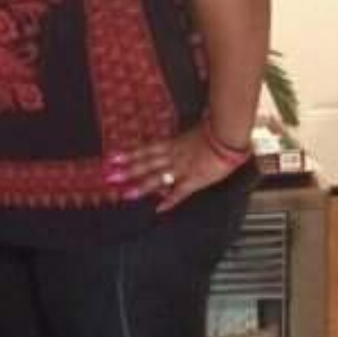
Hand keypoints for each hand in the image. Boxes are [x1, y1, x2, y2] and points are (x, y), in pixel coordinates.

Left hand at [104, 126, 243, 213]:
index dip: (128, 154)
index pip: (146, 149)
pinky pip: (180, 192)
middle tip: (109, 177)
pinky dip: (169, 201)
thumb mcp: (196, 129)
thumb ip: (184, 133)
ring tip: (126, 194)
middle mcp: (173, 156)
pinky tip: (159, 209)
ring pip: (158, 178)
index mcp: (173, 143)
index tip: (112, 158)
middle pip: (146, 164)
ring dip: (141, 186)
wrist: (228, 135)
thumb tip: (179, 127)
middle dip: (127, 170)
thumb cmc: (216, 130)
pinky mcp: (195, 180)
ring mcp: (183, 168)